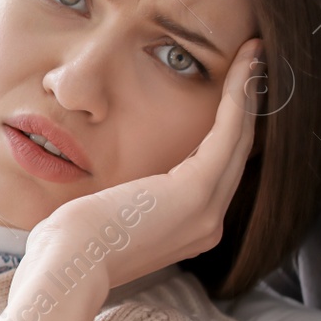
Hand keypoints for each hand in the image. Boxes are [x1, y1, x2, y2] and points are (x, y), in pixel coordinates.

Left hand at [0, 38, 263, 320]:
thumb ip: (125, 200)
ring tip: (254, 54)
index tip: (231, 92)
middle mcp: (206, 225)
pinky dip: (238, 98)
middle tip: (254, 61)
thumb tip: (116, 187)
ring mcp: (206, 212)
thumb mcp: (104, 216)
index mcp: (186, 230)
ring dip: (248, 93)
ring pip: (238, 140)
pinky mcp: (196, 193)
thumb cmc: (68, 244)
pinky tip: (244, 66)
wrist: (66, 267)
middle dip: (247, 105)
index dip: (227, 129)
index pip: (214, 170)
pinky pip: (227, 134)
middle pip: (234, 154)